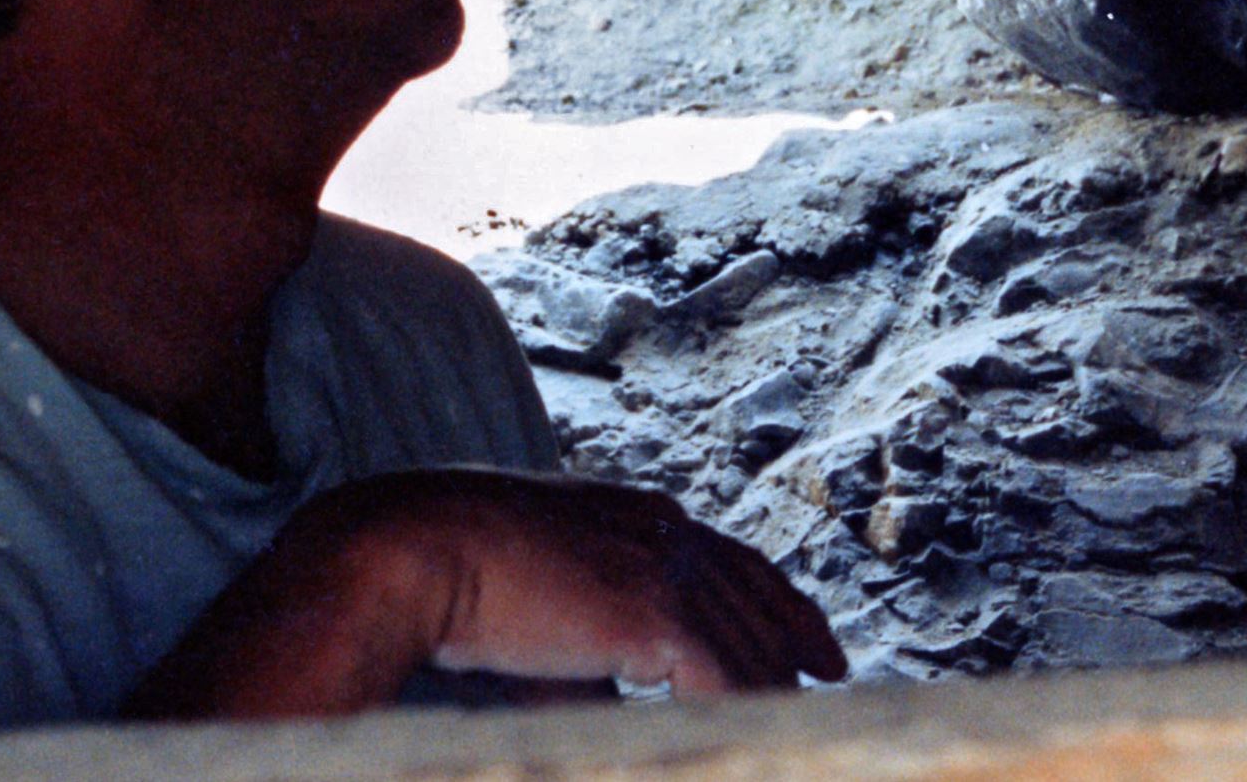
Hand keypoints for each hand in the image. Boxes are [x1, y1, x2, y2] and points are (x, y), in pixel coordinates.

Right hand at [127, 469, 844, 719]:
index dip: (781, 604)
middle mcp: (664, 530)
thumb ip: (593, 627)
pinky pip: (724, 675)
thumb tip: (615, 680)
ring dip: (773, 688)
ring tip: (803, 725)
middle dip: (797, 642)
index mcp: (641, 514)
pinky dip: (744, 708)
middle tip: (832, 679)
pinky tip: (753, 732)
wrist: (414, 546)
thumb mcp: (542, 588)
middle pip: (758, 596)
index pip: (736, 561)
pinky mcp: (653, 613)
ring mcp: (663, 567)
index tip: (813, 644)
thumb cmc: (454, 572)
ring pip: (748, 641)